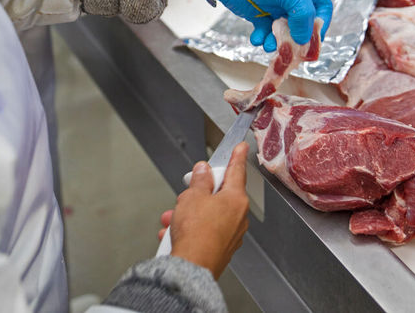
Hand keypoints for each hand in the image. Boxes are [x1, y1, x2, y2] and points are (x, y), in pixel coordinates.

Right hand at [163, 142, 249, 279]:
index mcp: (236, 199)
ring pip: (208, 214)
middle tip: (186, 193)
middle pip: (219, 194)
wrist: (192, 267)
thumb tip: (204, 170)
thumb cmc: (196, 232)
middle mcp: (238, 217)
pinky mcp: (222, 249)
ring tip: (173, 219)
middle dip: (199, 193)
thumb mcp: (193, 196)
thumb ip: (200, 180)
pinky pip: (205, 231)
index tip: (241, 146)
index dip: (237, 156)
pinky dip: (190, 230)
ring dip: (189, 213)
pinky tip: (174, 234)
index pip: (237, 171)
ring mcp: (231, 234)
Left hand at [192, 0, 332, 49]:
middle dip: (297, 38)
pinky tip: (257, 39)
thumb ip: (304, 15)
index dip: (321, 22)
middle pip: (303, 23)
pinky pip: (265, 32)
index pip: (322, 6)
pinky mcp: (258, 14)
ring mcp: (274, 6)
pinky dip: (262, 38)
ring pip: (283, 31)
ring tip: (268, 46)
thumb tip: (304, 40)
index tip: (315, 38)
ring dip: (278, 42)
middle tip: (291, 50)